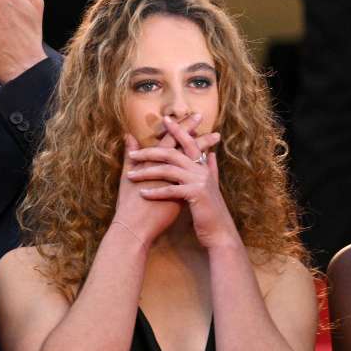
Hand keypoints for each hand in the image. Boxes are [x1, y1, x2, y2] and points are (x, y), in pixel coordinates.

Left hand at [126, 116, 237, 249]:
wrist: (220, 231)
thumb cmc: (210, 210)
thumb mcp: (211, 186)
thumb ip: (211, 168)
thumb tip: (212, 153)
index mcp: (203, 166)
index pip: (189, 142)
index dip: (178, 130)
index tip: (166, 119)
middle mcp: (202, 170)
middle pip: (173, 153)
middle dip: (150, 152)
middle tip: (132, 154)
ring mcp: (200, 181)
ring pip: (169, 170)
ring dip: (147, 172)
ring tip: (130, 175)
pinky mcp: (196, 195)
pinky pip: (171, 190)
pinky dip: (156, 191)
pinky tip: (142, 193)